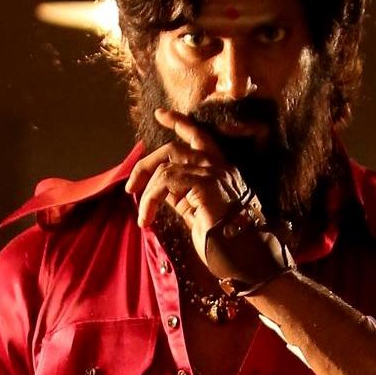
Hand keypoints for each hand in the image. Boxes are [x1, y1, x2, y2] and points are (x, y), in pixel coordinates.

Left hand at [126, 109, 287, 285]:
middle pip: (174, 148)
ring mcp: (215, 174)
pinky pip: (165, 182)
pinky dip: (150, 200)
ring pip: (166, 167)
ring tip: (144, 216)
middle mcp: (220, 167)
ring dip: (147, 193)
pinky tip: (148, 218)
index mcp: (221, 171)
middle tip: (131, 186)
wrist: (244, 260)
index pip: (199, 136)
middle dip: (146, 164)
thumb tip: (161, 188)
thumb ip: (183, 195)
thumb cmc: (224, 243)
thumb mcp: (198, 213)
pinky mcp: (206, 185)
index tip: (161, 114)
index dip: (179, 123)